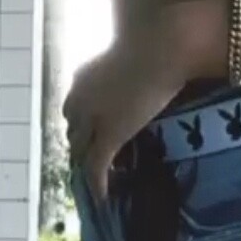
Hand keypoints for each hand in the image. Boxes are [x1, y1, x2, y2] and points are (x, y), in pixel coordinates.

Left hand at [61, 0, 225, 202]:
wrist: (165, 47)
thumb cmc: (160, 44)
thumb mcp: (134, 60)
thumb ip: (128, 75)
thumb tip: (144, 79)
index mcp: (83, 77)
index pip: (74, 110)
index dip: (83, 127)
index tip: (93, 136)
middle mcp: (80, 96)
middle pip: (74, 131)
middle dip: (83, 146)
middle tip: (96, 161)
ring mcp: (93, 117)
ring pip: (81, 149)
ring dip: (88, 163)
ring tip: (100, 177)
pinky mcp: (109, 135)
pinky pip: (97, 165)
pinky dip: (98, 183)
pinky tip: (103, 196)